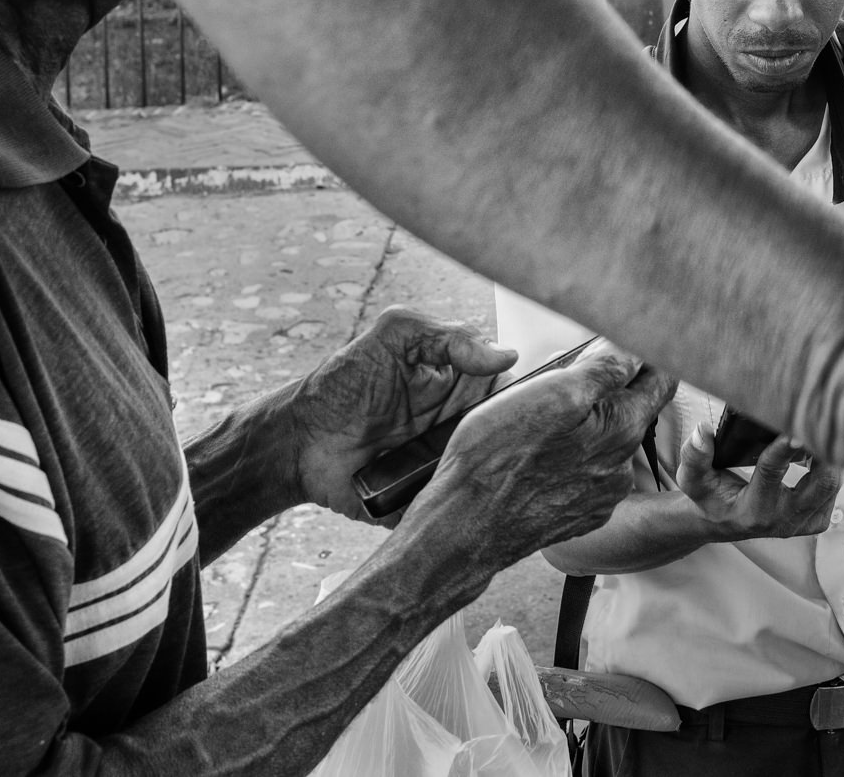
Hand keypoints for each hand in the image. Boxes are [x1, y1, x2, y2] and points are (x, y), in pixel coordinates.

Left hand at [286, 305, 517, 519]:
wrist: (299, 443)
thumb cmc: (342, 384)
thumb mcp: (393, 337)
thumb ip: (448, 336)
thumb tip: (506, 355)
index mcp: (461, 384)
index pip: (514, 390)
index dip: (531, 397)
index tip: (543, 403)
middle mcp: (463, 425)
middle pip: (513, 436)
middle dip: (524, 441)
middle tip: (531, 443)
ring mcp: (450, 465)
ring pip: (496, 473)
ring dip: (504, 475)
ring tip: (515, 477)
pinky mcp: (433, 500)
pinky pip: (465, 507)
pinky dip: (476, 508)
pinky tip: (486, 504)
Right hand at [409, 343, 676, 570]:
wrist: (464, 526)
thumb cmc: (498, 454)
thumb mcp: (552, 391)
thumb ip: (605, 368)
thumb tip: (634, 351)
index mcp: (624, 430)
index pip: (661, 381)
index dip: (643, 354)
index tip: (616, 341)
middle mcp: (622, 468)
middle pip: (630, 409)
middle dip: (604, 386)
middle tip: (560, 372)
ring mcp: (601, 497)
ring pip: (606, 441)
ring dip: (585, 421)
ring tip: (540, 416)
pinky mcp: (579, 516)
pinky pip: (587, 472)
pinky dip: (571, 454)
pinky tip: (538, 454)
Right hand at [674, 423, 840, 540]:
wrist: (721, 520)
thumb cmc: (708, 495)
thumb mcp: (692, 478)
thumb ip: (695, 455)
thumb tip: (704, 430)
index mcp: (753, 512)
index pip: (772, 472)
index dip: (783, 447)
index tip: (793, 425)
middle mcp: (782, 521)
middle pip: (820, 484)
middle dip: (823, 451)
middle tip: (820, 419)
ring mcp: (801, 524)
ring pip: (831, 486)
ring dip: (831, 456)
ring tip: (823, 427)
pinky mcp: (814, 522)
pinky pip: (833, 493)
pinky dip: (831, 469)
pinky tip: (821, 449)